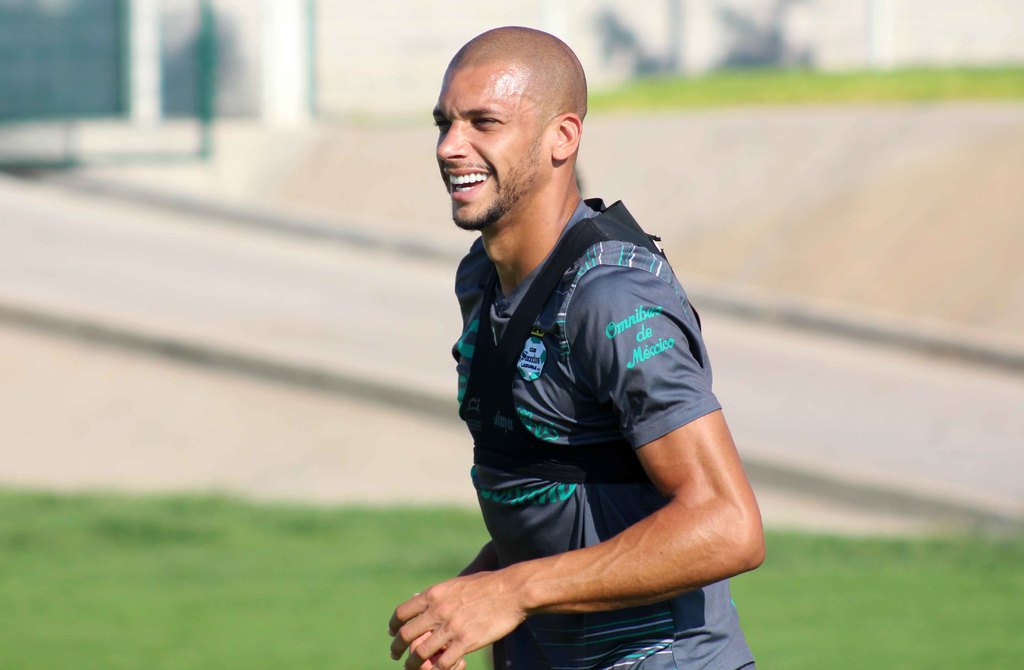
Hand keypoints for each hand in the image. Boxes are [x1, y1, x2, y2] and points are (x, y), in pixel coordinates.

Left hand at [388, 571, 525, 669]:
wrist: (512, 591)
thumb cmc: (489, 585)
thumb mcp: (458, 583)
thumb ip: (441, 594)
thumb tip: (425, 599)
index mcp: (434, 594)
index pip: (403, 612)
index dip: (394, 624)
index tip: (393, 632)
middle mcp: (438, 611)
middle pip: (406, 634)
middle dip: (396, 647)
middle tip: (395, 654)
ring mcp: (451, 627)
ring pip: (421, 652)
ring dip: (412, 663)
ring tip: (411, 667)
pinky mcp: (465, 642)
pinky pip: (443, 663)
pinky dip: (437, 669)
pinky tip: (439, 669)